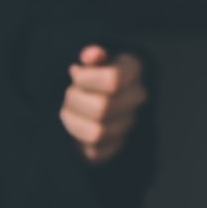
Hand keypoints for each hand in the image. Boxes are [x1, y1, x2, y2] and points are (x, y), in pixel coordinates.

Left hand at [60, 44, 147, 164]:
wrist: (94, 96)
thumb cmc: (90, 73)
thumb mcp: (90, 59)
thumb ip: (91, 54)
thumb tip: (92, 55)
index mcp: (133, 69)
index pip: (113, 80)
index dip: (86, 79)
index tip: (75, 73)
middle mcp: (137, 97)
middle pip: (102, 108)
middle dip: (75, 100)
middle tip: (69, 94)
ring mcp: (129, 124)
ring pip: (97, 133)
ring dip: (73, 122)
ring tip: (68, 110)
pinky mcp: (116, 147)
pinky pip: (95, 153)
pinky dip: (77, 141)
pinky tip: (75, 126)